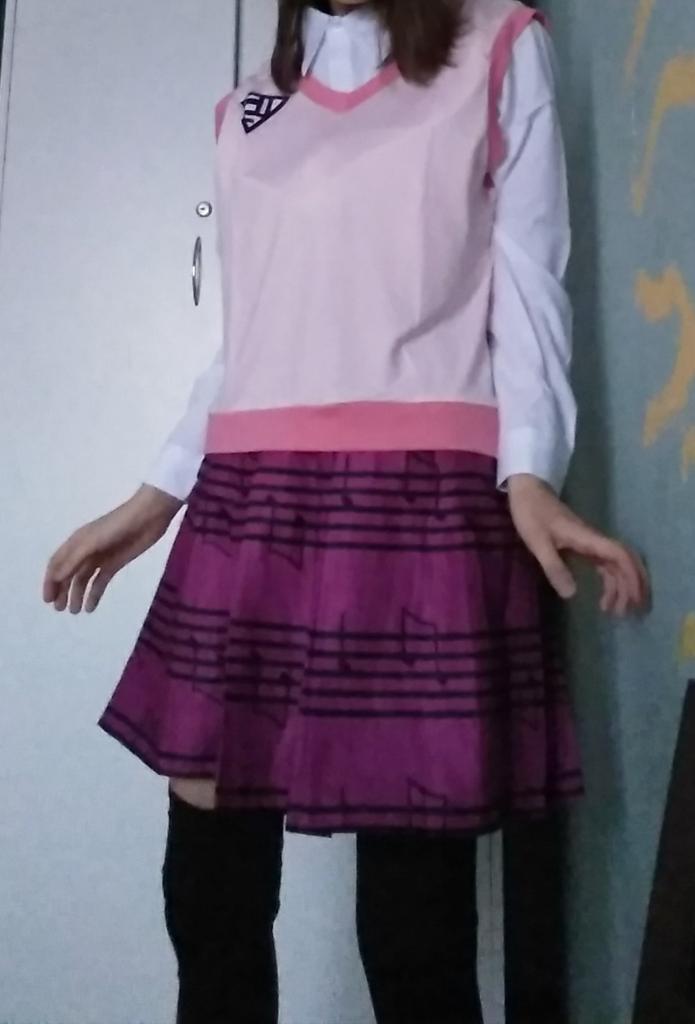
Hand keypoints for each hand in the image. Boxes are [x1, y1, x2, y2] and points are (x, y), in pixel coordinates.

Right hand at [43, 485, 182, 613]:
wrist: (147, 518)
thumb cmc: (116, 527)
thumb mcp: (91, 542)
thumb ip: (73, 560)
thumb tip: (56, 578)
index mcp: (76, 542)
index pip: (57, 564)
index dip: (50, 581)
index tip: (47, 600)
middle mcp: (84, 551)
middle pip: (68, 574)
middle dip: (62, 591)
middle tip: (59, 609)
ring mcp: (100, 558)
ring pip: (83, 580)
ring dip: (77, 595)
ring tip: (75, 611)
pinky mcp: (114, 564)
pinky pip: (100, 581)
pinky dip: (94, 594)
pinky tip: (91, 608)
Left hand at [507, 474, 649, 616]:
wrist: (528, 490)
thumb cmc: (532, 513)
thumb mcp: (538, 542)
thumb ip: (554, 566)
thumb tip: (571, 594)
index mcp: (588, 539)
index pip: (619, 556)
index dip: (631, 577)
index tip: (632, 599)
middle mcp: (595, 541)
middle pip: (624, 562)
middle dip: (632, 586)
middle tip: (628, 612)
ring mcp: (591, 543)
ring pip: (616, 565)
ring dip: (620, 587)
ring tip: (614, 611)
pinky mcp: (584, 546)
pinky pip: (605, 565)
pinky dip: (609, 581)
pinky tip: (604, 597)